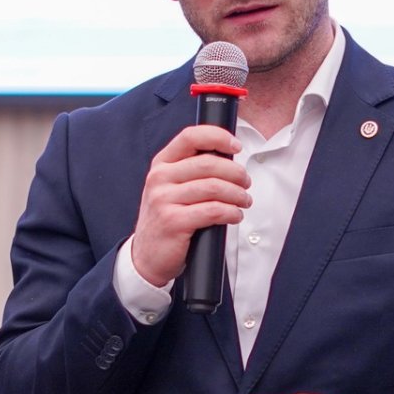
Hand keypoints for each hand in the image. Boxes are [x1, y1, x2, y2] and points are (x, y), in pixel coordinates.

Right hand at [131, 125, 251, 287]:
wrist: (146, 256)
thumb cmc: (167, 219)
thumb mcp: (171, 188)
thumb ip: (192, 171)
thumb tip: (229, 159)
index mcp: (161, 164)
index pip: (190, 137)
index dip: (218, 137)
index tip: (236, 145)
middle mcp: (159, 178)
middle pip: (208, 164)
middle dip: (236, 172)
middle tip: (246, 183)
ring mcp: (164, 200)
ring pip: (214, 187)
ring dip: (237, 194)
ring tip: (244, 201)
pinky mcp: (173, 222)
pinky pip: (212, 211)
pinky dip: (231, 212)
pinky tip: (235, 216)